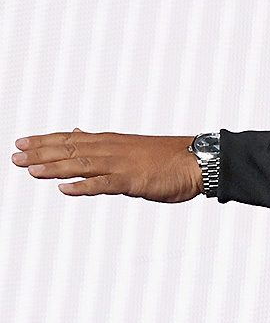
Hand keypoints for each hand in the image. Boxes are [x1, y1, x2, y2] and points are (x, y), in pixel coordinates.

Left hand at [11, 128, 202, 202]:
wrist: (198, 161)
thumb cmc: (168, 156)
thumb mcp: (130, 145)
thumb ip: (102, 143)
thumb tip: (78, 133)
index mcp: (112, 141)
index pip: (72, 139)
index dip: (45, 140)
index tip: (21, 142)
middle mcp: (113, 149)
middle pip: (71, 150)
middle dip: (41, 153)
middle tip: (14, 155)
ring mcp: (122, 165)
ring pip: (83, 165)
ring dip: (55, 168)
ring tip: (31, 169)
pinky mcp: (133, 181)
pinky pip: (105, 184)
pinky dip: (84, 187)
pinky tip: (65, 189)